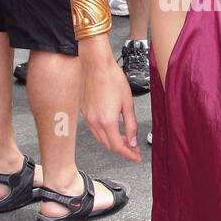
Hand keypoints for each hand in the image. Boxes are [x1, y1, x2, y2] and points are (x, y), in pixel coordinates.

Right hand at [79, 45, 141, 162]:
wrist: (96, 65)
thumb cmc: (112, 79)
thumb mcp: (128, 103)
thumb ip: (131, 124)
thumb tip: (132, 140)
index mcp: (107, 121)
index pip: (118, 146)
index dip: (129, 154)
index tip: (136, 156)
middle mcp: (94, 122)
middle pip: (108, 145)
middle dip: (122, 149)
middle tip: (134, 148)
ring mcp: (87, 117)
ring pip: (100, 138)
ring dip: (113, 142)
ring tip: (125, 139)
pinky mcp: (84, 111)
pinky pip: (94, 129)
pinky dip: (104, 133)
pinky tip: (112, 128)